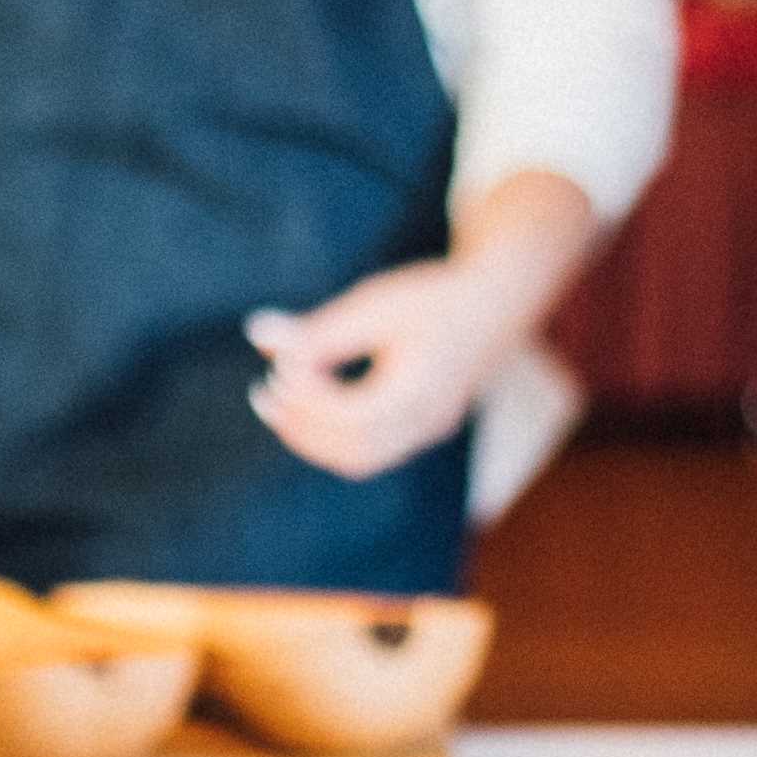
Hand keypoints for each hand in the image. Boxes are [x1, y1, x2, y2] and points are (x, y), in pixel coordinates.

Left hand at [246, 257, 531, 481]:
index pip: (352, 416)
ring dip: (315, 439)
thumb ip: (318, 330)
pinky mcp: (426, 428)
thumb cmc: (435, 297)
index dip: (308, 400)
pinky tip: (312, 406)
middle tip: (262, 396)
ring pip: (362, 459)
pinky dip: (336, 436)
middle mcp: (429, 420)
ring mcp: (431, 430)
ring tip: (279, 404)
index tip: (278, 367)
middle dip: (303, 429)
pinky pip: (373, 451)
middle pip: (354, 452)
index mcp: (421, 389)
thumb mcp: (374, 305)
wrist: (500, 300)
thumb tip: (256, 333)